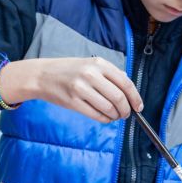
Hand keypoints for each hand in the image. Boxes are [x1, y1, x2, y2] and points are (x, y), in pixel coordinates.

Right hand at [0, 57, 142, 122]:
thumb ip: (110, 73)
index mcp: (98, 63)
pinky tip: (106, 118)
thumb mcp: (90, 64)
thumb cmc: (69, 70)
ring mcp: (81, 88)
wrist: (42, 75)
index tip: (138, 106)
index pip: (125, 83)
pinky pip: (96, 115)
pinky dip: (105, 119)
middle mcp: (90, 74)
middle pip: (118, 97)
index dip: (135, 97)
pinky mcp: (73, 102)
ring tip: (115, 116)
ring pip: (108, 108)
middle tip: (126, 114)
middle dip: (126, 109)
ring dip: (115, 116)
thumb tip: (129, 89)